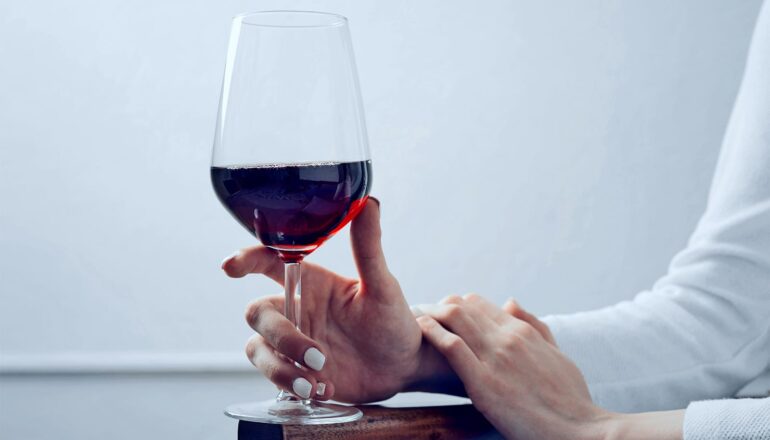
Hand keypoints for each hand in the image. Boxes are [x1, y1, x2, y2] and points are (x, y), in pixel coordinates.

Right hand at [221, 199, 448, 402]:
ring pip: (257, 350)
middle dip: (280, 336)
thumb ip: (369, 248)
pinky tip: (323, 391)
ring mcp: (293, 343)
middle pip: (257, 314)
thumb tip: (368, 202)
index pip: (269, 262)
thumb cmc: (394, 320)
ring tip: (314, 383)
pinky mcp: (296, 373)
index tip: (231, 266)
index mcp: (311, 282)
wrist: (404, 366)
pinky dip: (292, 387)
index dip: (245, 259)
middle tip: (316, 355)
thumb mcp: (383, 286)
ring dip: (280, 368)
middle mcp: (296, 310)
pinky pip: (274, 379)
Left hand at [415, 294, 606, 439]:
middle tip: (423, 315)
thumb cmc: (571, 399)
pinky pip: (452, 347)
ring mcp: (495, 358)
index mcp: (523, 332)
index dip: (457, 307)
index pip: (480, 304)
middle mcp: (508, 338)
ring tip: (417, 318)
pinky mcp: (483, 383)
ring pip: (455, 318)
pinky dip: (433, 333)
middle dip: (440, 307)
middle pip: (463, 306)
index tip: (441, 315)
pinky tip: (420, 328)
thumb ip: (535, 327)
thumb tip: (510, 302)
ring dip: (432, 314)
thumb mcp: (557, 355)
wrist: (581, 430)